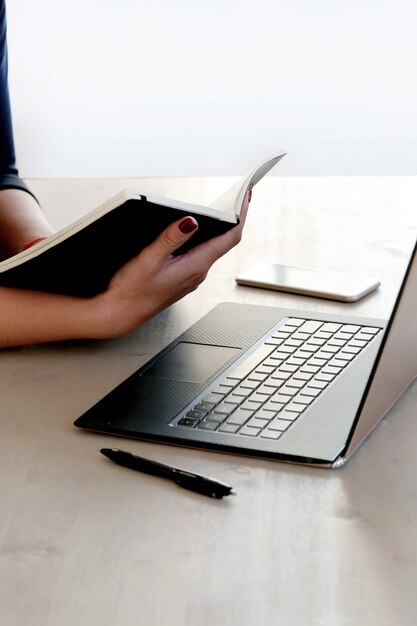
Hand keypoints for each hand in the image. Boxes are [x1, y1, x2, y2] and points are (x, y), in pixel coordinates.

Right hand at [94, 190, 250, 337]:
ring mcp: (191, 277)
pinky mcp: (182, 279)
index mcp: (195, 266)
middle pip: (223, 242)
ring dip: (217, 230)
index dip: (241, 216)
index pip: (229, 238)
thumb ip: (170, 238)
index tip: (246, 199)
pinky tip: (196, 233)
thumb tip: (190, 221)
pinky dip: (202, 241)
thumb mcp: (148, 260)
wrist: (120, 314)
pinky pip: (199, 256)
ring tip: (220, 210)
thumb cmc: (131, 292)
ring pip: (211, 249)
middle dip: (231, 219)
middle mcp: (198, 273)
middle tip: (238, 198)